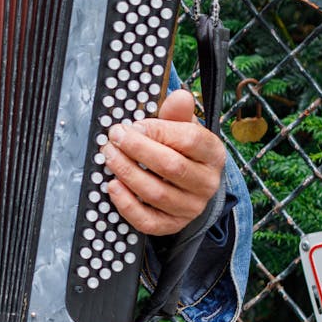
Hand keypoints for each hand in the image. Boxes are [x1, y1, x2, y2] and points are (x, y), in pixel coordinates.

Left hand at [99, 89, 225, 235]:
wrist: (191, 185)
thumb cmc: (182, 150)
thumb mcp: (183, 127)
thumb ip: (177, 112)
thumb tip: (180, 95)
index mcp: (212, 153)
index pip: (190, 140)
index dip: (158, 130)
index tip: (135, 125)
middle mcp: (207, 183)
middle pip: (171, 166)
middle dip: (136, 149)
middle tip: (114, 137)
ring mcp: (191, 207)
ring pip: (156, 193)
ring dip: (127, 172)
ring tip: (109, 156)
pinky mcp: (173, 225)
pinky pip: (148, 221)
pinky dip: (126, 205)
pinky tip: (112, 186)